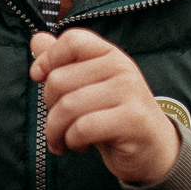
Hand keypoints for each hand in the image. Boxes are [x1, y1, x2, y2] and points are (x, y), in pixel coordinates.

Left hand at [29, 28, 180, 184]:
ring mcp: (129, 92)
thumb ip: (63, 63)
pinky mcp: (132, 119)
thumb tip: (36, 41)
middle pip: (59, 79)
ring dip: (56, 131)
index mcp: (109, 54)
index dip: (48, 59)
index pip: (71, 40)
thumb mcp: (88, 87)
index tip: (39, 78)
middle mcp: (122, 67)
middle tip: (58, 123)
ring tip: (63, 140)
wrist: (154, 149)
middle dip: (49, 108)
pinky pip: (83, 127)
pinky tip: (80, 146)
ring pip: (68, 106)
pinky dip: (72, 142)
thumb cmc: (114, 116)